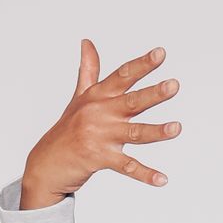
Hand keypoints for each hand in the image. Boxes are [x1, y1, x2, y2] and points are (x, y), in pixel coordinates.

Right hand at [19, 41, 181, 206]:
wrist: (46, 164)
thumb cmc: (67, 129)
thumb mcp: (78, 98)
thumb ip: (89, 71)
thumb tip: (87, 42)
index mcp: (97, 97)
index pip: (122, 76)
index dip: (142, 65)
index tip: (161, 53)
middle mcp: (99, 113)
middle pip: (132, 101)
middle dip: (153, 94)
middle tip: (174, 85)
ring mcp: (100, 136)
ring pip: (134, 133)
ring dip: (156, 131)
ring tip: (177, 128)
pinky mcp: (99, 159)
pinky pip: (127, 167)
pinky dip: (145, 174)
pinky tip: (162, 179)